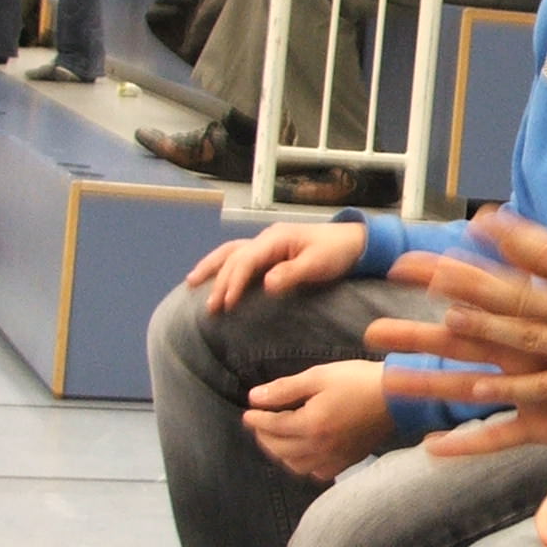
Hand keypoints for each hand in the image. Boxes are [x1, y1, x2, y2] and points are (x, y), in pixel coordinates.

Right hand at [186, 220, 369, 314]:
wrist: (356, 242)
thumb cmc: (338, 252)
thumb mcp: (318, 264)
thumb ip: (292, 273)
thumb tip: (266, 284)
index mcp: (276, 239)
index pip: (245, 261)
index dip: (233, 283)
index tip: (226, 305)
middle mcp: (267, 238)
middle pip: (233, 257)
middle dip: (218, 282)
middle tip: (209, 308)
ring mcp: (268, 243)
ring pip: (231, 252)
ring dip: (211, 268)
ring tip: (190, 283)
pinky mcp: (272, 251)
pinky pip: (240, 256)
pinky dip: (223, 266)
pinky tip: (214, 277)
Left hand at [241, 359, 393, 479]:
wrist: (398, 397)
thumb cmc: (359, 380)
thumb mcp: (319, 376)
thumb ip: (284, 388)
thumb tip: (255, 397)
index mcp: (310, 424)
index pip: (271, 426)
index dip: (256, 419)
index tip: (248, 411)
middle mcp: (318, 447)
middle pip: (279, 448)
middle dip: (264, 436)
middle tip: (259, 423)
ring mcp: (333, 458)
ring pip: (294, 465)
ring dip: (280, 452)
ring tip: (277, 437)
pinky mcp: (347, 460)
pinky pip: (316, 472)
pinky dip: (303, 464)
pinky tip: (304, 452)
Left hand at [364, 190, 546, 433]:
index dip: (511, 237)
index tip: (479, 221)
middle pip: (520, 296)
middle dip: (471, 280)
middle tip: (429, 269)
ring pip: (521, 341)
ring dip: (479, 328)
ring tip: (440, 317)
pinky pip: (539, 391)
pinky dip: (503, 391)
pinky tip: (472, 388)